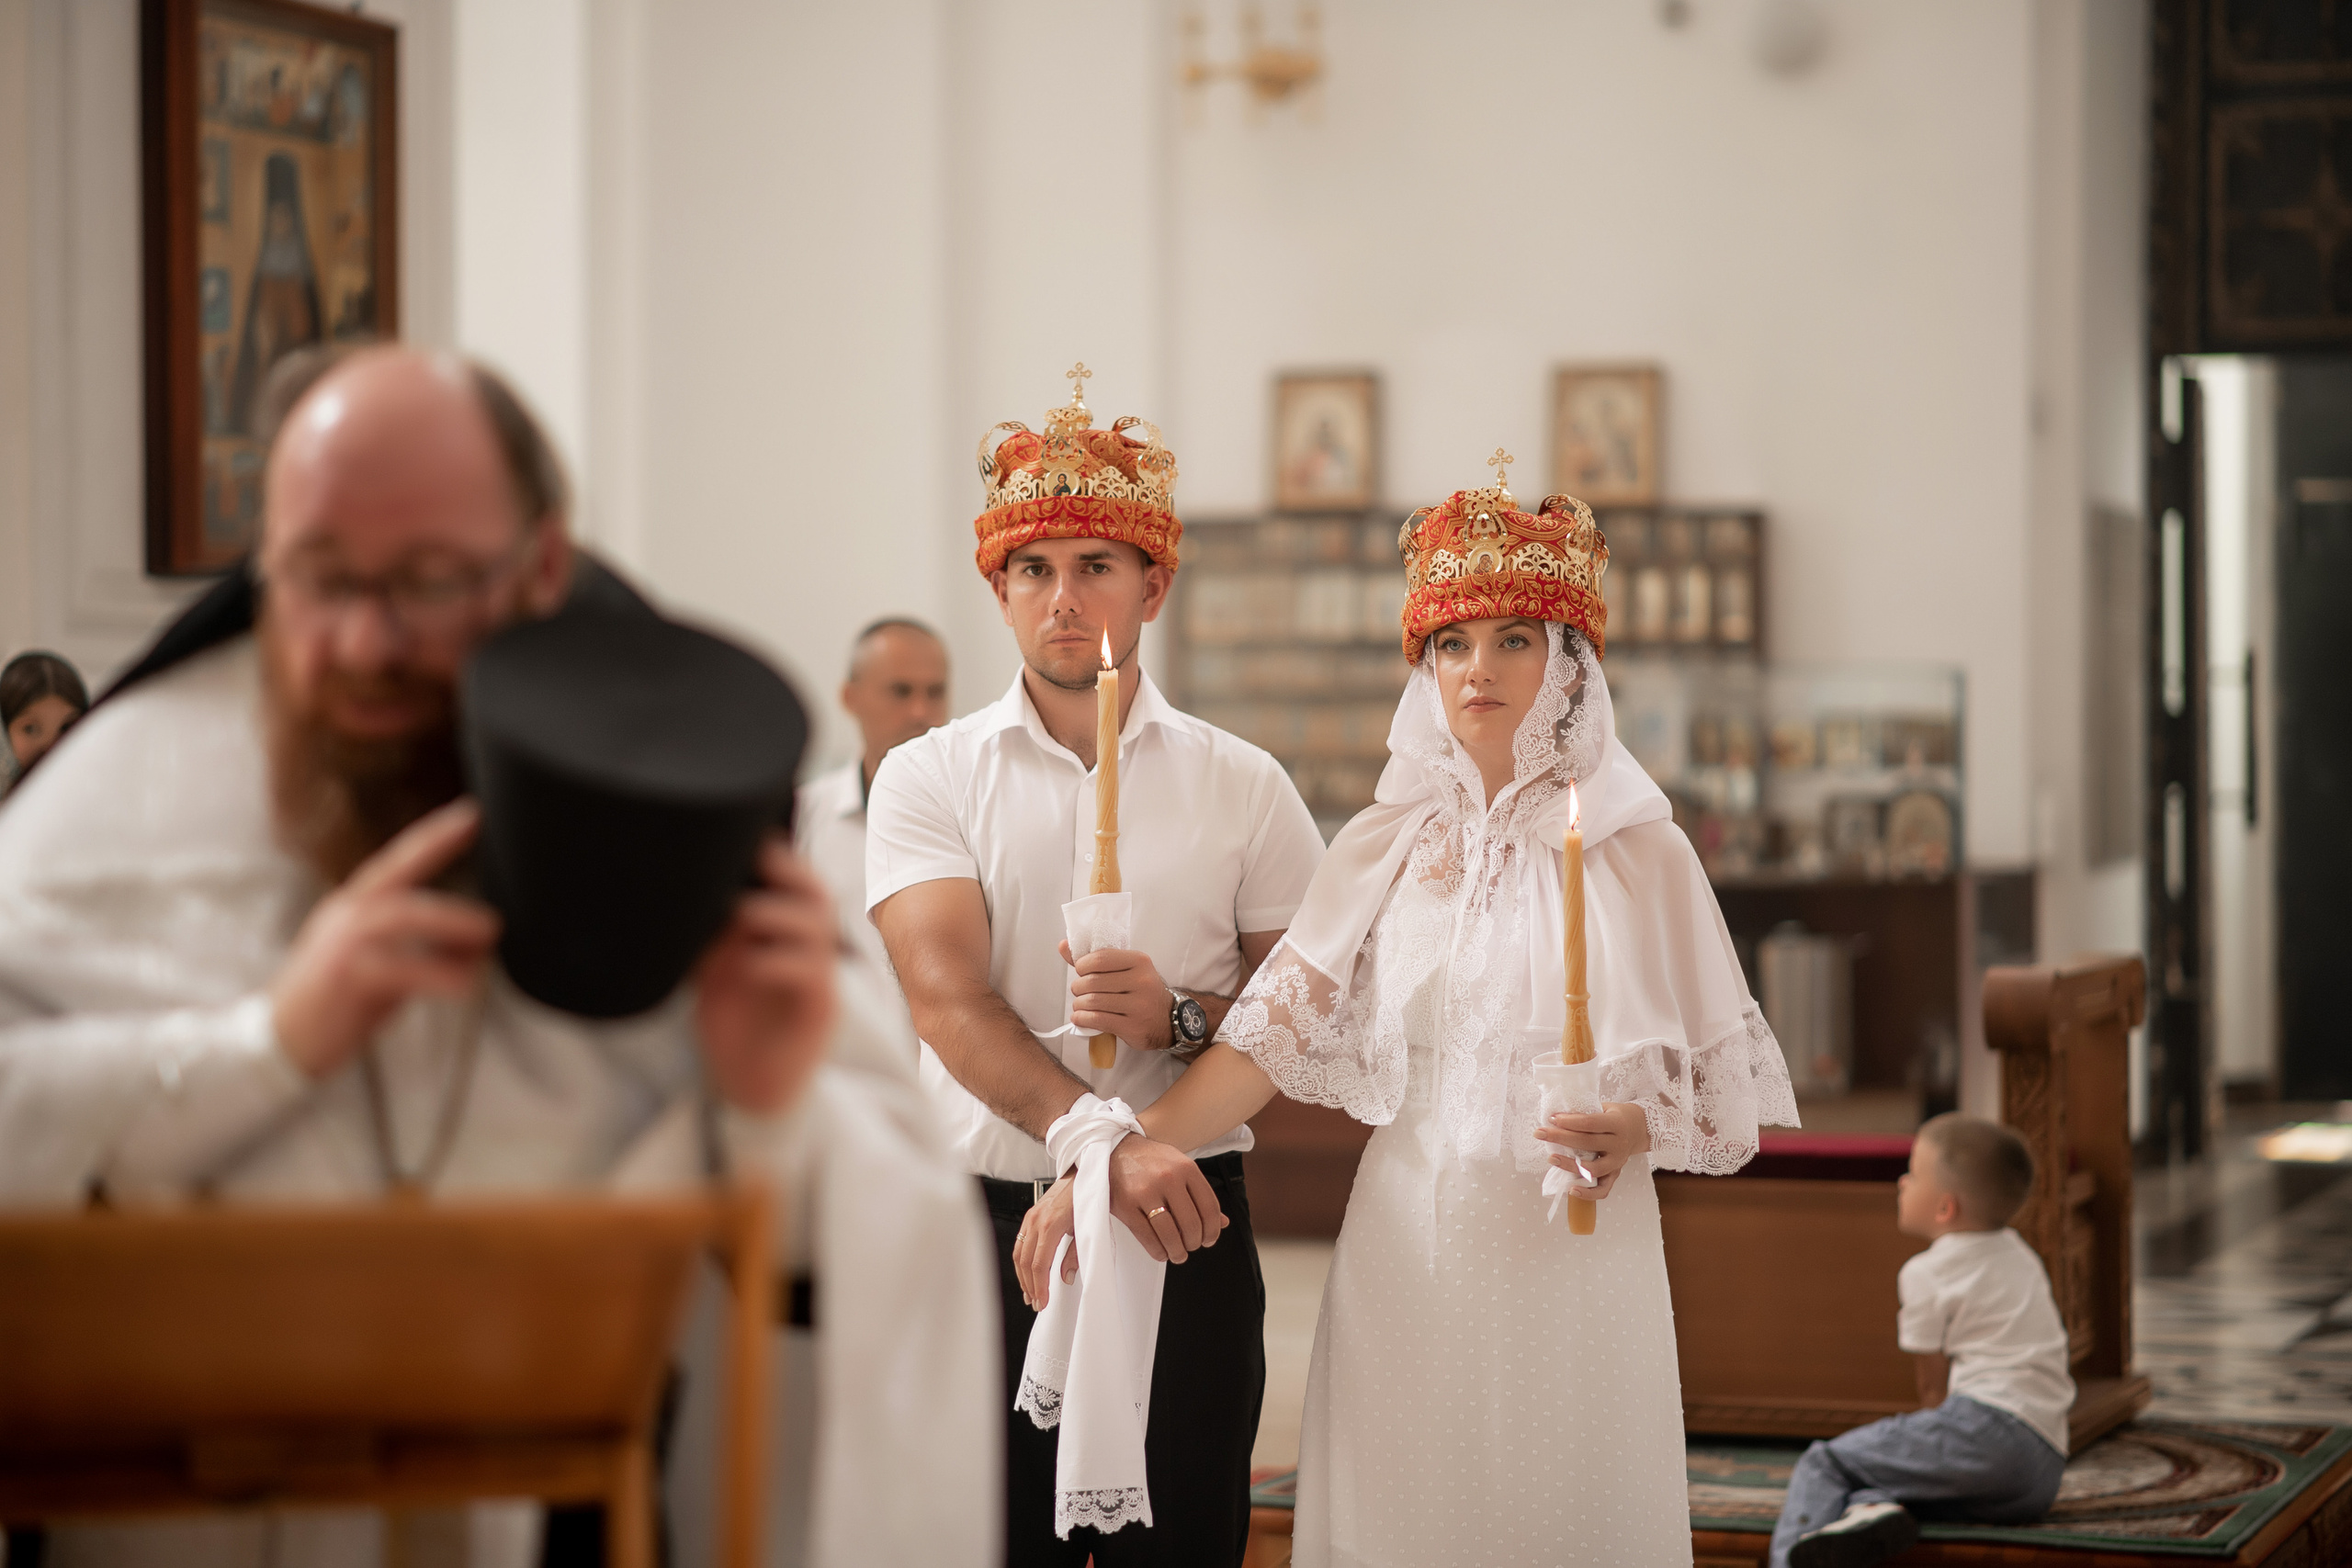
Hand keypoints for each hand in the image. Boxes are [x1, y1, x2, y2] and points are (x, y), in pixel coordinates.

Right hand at [272, 800, 500, 1079]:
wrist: (277, 1043)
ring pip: (400, 915)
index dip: (432, 836)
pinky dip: (439, 974)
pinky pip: (400, 968)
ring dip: (451, 921)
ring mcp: (341, 945)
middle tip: (491, 891)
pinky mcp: (345, 978)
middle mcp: (345, 917)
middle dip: (445, 869)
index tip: (471, 814)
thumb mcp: (375, 965)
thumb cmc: (331, 1005)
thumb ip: (414, 948)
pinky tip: (466, 985)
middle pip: (397, 878)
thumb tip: (474, 949)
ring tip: (488, 933)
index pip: (395, 861)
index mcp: (351, 908)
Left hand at [694, 839, 838, 1114]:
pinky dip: (777, 961)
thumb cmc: (734, 1028)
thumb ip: (711, 938)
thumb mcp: (712, 973)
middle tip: (755, 860)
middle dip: (789, 870)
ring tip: (741, 914)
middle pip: (818, 895)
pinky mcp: (820, 1012)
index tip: (748, 839)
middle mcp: (809, 952)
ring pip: (817, 929)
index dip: (779, 857)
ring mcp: (819, 981)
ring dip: (777, 914)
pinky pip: (810, 975)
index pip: (796, 883)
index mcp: (787, 936)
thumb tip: (695, 896)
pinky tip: (748, 965)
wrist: (750, 1092)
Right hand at [1013, 1174, 1079, 1309]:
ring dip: (1022, 1276)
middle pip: (1026, 1262)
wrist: (1083, 1174)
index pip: (1040, 1264)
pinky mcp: (1030, 1216)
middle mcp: (1037, 1221)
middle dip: (1030, 1286)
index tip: (1043, 1301)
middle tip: (1036, 1302)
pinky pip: (1019, 1243)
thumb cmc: (1087, 1198)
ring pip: (1019, 1254)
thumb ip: (1076, 1255)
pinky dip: (1021, 1261)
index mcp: (1051, 1225)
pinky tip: (1026, 1272)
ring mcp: (1031, 1218)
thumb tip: (1067, 1277)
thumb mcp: (1086, 1228)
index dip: (1040, 1286)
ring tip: (1029, 1293)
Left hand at [1058, 941, 1171, 1049]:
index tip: (1082, 972)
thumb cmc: (1140, 991)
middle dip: (1077, 988)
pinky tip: (1080, 1018)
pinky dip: (1082, 1018)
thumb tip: (1063, 946)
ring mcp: (1138, 1005)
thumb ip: (1094, 959)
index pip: (1099, 958)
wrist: (1166, 1019)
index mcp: (1139, 961)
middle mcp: (1141, 981)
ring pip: (1092, 1001)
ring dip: (1078, 1005)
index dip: (1082, 966)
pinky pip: (1097, 1020)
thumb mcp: (1126, 969)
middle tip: (1079, 992)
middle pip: (1092, 981)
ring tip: (1080, 1006)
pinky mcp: (1132, 1026)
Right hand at [1109, 1133, 1228, 1261]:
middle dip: (1194, 1243)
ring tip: (1178, 1254)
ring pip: (1169, 1234)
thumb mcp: (1181, 1167)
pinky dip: (1157, 1250)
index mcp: (1186, 1168)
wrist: (1116, 1147)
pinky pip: (1146, 1237)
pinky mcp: (1125, 1205)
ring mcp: (1145, 1191)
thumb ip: (1200, 1194)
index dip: (1212, 1230)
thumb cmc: (1152, 1161)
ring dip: (1177, 1251)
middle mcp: (1168, 1178)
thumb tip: (1222, 1223)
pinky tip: (1162, 1252)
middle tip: (1191, 1247)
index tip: (1209, 1240)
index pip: (1209, 1207)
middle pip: (1191, 1224)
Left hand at [1534, 1101, 1651, 1199]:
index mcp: (1616, 1123)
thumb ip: (1585, 1113)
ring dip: (1569, 1165)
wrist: (1639, 1128)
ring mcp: (1618, 1162)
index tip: (1552, 1118)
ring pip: (1593, 1169)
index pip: (1589, 1123)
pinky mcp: (1616, 1174)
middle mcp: (1619, 1144)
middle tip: (1539, 1133)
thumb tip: (1557, 1117)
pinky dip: (1588, 1193)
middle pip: (1587, 1143)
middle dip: (1560, 1138)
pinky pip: (1603, 1189)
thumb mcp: (1604, 1107)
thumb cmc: (1616, 1116)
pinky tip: (1571, 1190)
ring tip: (1551, 1158)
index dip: (1569, 1121)